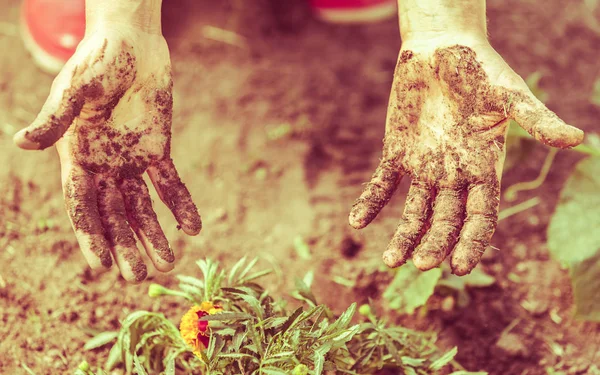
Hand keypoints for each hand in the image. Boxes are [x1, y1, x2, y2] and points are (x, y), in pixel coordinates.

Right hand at [14, 28, 200, 281]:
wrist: (132, 43)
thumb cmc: (98, 60)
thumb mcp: (75, 89)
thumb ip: (56, 119)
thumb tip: (21, 143)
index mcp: (76, 157)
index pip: (82, 206)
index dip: (91, 236)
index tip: (101, 267)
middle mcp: (102, 165)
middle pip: (113, 215)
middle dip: (126, 246)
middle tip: (139, 277)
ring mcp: (130, 160)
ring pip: (142, 207)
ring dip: (154, 235)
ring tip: (168, 263)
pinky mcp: (156, 150)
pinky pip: (170, 183)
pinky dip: (180, 205)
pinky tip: (194, 228)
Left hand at [349, 36, 582, 274]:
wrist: (440, 47)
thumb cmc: (480, 69)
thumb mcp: (509, 94)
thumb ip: (536, 119)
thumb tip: (577, 140)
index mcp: (483, 167)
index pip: (480, 214)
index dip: (471, 240)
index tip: (460, 266)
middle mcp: (454, 174)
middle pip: (446, 220)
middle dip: (435, 243)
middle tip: (422, 264)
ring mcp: (424, 167)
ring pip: (415, 210)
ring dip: (404, 235)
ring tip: (391, 261)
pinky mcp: (398, 153)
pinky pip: (382, 183)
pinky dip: (370, 202)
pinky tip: (356, 222)